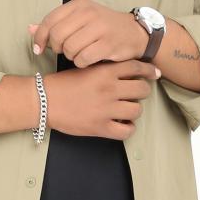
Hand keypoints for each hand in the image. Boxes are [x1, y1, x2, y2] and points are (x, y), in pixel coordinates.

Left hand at [28, 0, 151, 66]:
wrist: (134, 33)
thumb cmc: (103, 28)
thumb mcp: (79, 19)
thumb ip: (55, 24)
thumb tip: (30, 29)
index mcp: (79, 5)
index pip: (50, 20)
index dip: (40, 37)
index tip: (38, 49)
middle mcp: (89, 13)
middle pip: (57, 36)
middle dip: (56, 48)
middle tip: (64, 51)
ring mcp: (99, 28)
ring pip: (69, 48)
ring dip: (70, 56)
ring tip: (79, 54)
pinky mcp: (108, 44)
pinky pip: (83, 58)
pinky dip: (81, 63)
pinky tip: (87, 60)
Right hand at [38, 58, 160, 139]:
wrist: (44, 101)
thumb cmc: (62, 84)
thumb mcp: (85, 68)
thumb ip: (105, 69)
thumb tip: (126, 70)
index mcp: (105, 72)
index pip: (136, 68)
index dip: (149, 71)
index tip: (154, 74)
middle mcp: (109, 89)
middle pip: (142, 89)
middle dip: (141, 91)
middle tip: (134, 94)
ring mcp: (106, 109)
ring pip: (137, 110)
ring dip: (134, 109)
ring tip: (126, 109)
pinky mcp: (100, 127)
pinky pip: (126, 131)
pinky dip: (127, 128)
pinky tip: (121, 124)